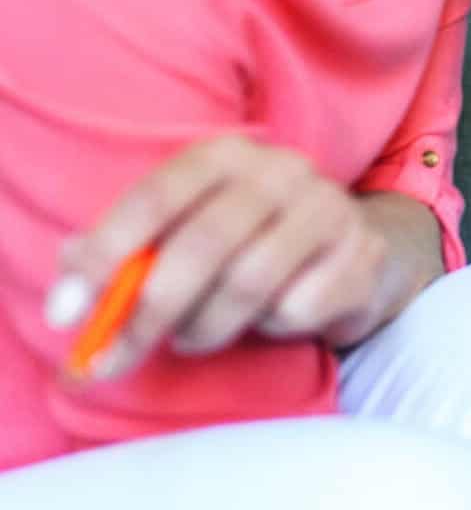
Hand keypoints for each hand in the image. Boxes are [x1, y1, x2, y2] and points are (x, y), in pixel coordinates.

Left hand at [44, 134, 413, 378]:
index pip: (158, 195)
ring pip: (251, 282)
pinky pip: (299, 308)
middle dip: (152, 308)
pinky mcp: (363, 256)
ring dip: (207, 325)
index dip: (107, 251)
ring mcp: (331, 210)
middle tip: (118, 354)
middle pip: (204, 244)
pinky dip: (270, 327)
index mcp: (228, 154)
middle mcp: (283, 171)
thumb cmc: (251, 240)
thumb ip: (131, 250)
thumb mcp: (188, 229)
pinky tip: (265, 320)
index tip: (67, 309)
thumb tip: (71, 281)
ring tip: (192, 337)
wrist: (354, 246)